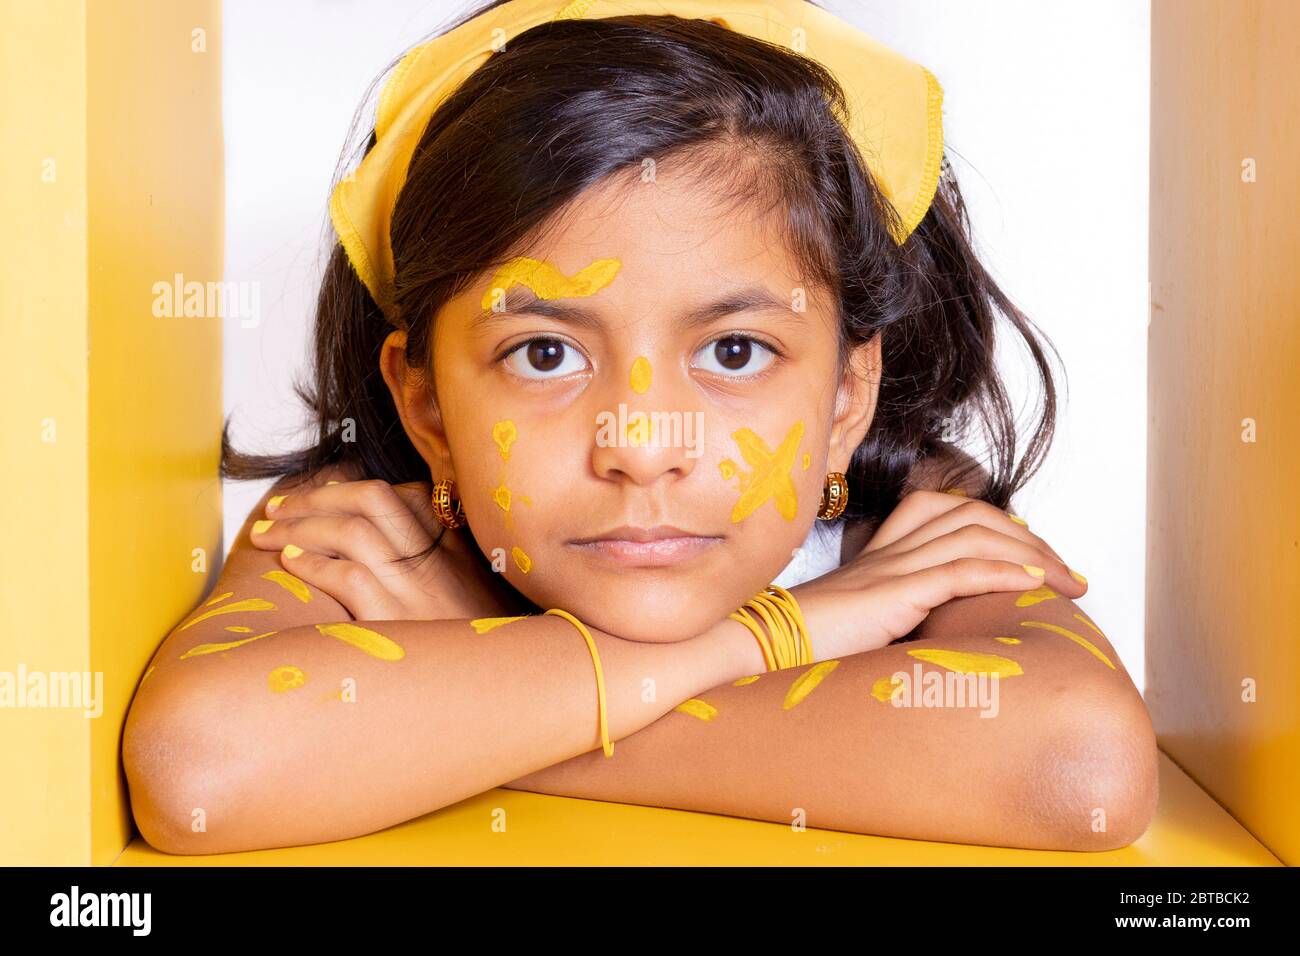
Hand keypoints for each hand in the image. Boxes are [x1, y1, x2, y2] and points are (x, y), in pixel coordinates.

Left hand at [249, 477, 519, 620]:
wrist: (500, 690)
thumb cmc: (475, 647)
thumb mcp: (472, 595)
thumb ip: (442, 562)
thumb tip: (392, 537)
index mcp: (453, 549)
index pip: (401, 494)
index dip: (351, 487)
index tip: (320, 492)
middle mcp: (435, 562)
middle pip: (372, 498)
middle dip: (317, 495)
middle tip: (277, 506)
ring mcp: (415, 591)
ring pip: (352, 532)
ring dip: (300, 526)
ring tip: (268, 533)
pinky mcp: (395, 624)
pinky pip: (348, 578)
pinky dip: (312, 565)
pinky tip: (289, 565)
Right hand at [791, 490, 1086, 659]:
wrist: (759, 651)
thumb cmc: (802, 651)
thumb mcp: (857, 630)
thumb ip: (891, 622)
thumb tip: (928, 645)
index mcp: (880, 555)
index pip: (947, 511)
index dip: (998, 524)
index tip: (1033, 557)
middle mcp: (889, 551)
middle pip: (973, 515)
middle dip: (1031, 539)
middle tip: (1068, 575)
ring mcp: (890, 568)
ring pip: (975, 535)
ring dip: (1032, 554)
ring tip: (1065, 582)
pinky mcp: (893, 593)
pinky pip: (959, 569)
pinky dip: (1003, 571)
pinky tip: (1034, 584)